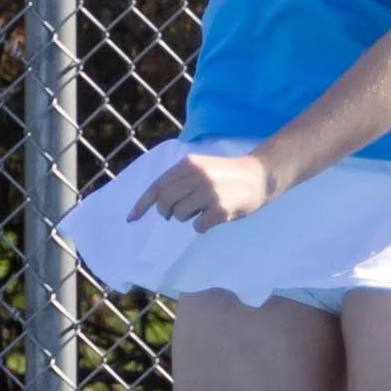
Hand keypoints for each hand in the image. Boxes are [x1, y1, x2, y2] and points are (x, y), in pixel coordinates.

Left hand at [128, 149, 274, 232]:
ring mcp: (209, 192)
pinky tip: (214, 217)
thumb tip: (156, 204)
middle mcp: (196, 176)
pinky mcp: (220, 208)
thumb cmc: (225, 174)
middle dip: (167, 212)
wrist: (259, 175)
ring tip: (203, 209)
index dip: (142, 204)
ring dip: (187, 217)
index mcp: (188, 164)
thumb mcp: (200, 167)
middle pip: (165, 203)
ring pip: (179, 215)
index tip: (131, 219)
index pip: (157, 186)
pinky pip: (197, 226)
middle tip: (178, 213)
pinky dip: (202, 226)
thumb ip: (179, 180)